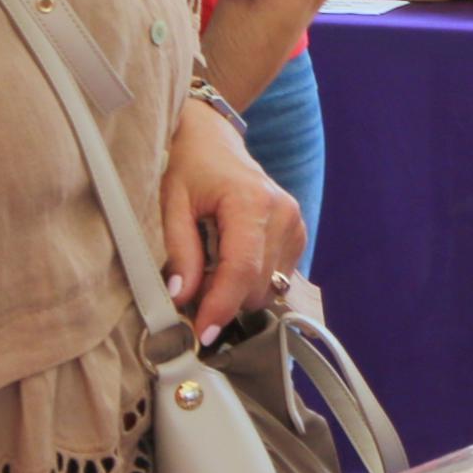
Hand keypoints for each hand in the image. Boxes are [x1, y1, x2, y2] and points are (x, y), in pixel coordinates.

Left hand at [157, 96, 302, 340]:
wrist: (215, 138)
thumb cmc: (191, 165)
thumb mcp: (173, 204)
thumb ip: (179, 252)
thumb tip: (182, 297)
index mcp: (251, 203)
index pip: (242, 270)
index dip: (221, 307)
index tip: (202, 334)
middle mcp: (283, 214)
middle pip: (257, 286)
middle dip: (223, 299)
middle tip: (191, 287)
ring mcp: (296, 225)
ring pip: (269, 288)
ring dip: (237, 291)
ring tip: (210, 265)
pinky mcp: (299, 235)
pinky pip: (276, 278)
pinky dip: (250, 281)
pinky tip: (230, 259)